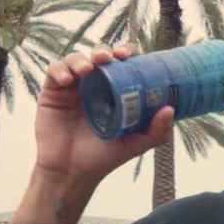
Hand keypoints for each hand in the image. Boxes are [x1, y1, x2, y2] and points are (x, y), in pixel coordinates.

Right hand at [34, 43, 173, 184]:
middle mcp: (95, 85)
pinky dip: (61, 69)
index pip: (123, 63)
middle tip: (110, 58)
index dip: (127, 52)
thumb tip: (170, 109)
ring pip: (76, 58)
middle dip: (105, 50)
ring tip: (87, 70)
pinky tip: (68, 81)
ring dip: (82, 58)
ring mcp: (73, 87)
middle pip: (100, 55)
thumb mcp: (136, 144)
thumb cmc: (104, 157)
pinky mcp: (52, 92)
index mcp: (115, 91)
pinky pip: (54, 71)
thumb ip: (156, 131)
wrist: (72, 172)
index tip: (130, 54)